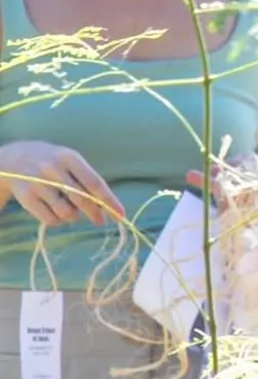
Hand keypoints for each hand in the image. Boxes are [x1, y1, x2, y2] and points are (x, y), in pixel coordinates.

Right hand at [0, 141, 123, 225]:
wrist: (14, 158)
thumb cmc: (53, 162)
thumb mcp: (70, 161)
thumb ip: (86, 180)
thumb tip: (106, 206)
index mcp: (70, 157)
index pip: (95, 183)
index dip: (109, 201)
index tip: (121, 214)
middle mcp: (53, 169)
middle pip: (82, 199)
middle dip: (95, 213)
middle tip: (100, 221)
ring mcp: (37, 183)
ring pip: (66, 212)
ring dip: (73, 216)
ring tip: (70, 209)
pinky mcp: (26, 197)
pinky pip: (50, 219)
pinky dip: (58, 221)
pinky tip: (56, 212)